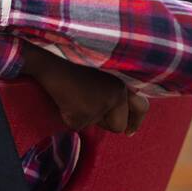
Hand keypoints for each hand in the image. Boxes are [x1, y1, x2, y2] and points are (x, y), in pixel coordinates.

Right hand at [21, 42, 148, 135]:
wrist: (49, 58)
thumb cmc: (72, 60)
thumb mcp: (103, 69)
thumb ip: (115, 88)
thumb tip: (123, 117)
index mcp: (124, 80)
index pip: (142, 107)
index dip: (135, 121)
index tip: (129, 132)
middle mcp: (118, 93)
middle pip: (119, 125)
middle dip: (106, 123)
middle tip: (90, 112)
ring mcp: (101, 105)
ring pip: (95, 125)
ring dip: (85, 117)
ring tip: (73, 95)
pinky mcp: (84, 115)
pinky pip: (77, 125)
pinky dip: (68, 116)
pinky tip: (63, 99)